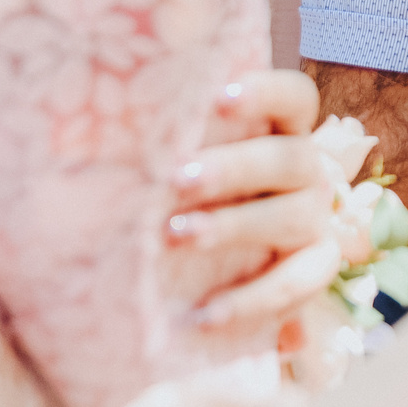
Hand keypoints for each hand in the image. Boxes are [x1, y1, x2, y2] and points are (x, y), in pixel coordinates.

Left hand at [168, 69, 338, 336]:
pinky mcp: (314, 272)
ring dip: (234, 225)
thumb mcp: (177, 164)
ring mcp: (315, 222)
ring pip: (292, 216)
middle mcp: (309, 172)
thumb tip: (92, 117)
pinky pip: (295, 284)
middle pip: (291, 158)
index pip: (295, 98)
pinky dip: (253, 300)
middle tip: (177, 179)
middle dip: (235, 167)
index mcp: (283, 131)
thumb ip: (160, 141)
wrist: (207, 271)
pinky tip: (205, 314)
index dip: (266, 92)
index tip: (216, 99)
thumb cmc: (184, 197)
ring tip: (176, 235)